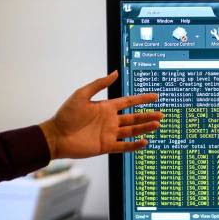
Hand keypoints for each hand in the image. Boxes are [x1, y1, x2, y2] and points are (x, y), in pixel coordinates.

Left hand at [39, 71, 161, 159]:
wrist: (57, 136)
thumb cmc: (66, 115)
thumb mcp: (82, 95)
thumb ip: (99, 84)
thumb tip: (115, 73)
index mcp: (106, 107)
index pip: (128, 102)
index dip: (142, 99)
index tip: (155, 97)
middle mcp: (110, 121)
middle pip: (134, 117)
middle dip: (148, 115)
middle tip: (161, 114)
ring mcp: (109, 134)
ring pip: (132, 131)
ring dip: (145, 128)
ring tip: (157, 125)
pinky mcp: (106, 146)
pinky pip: (124, 146)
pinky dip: (135, 145)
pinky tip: (145, 141)